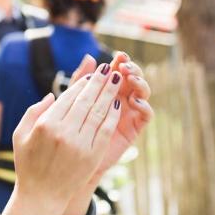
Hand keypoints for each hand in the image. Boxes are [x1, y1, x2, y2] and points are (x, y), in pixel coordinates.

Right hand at [2, 63, 122, 214]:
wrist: (41, 196)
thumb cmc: (28, 165)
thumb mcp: (20, 135)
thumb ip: (33, 112)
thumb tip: (52, 96)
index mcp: (45, 125)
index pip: (68, 97)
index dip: (82, 83)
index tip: (91, 74)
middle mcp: (63, 132)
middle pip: (86, 100)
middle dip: (99, 82)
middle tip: (108, 69)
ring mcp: (80, 144)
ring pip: (98, 112)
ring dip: (109, 93)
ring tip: (117, 80)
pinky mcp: (92, 156)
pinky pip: (105, 129)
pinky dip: (112, 115)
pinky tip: (117, 104)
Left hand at [71, 53, 153, 176]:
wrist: (70, 159)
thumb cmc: (68, 128)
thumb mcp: (72, 101)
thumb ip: (80, 80)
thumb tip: (89, 57)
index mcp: (106, 89)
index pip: (118, 70)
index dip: (120, 62)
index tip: (118, 56)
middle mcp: (121, 98)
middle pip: (133, 78)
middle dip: (131, 69)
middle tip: (124, 66)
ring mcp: (129, 112)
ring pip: (143, 93)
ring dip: (140, 83)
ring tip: (130, 79)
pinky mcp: (133, 128)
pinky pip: (146, 115)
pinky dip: (144, 105)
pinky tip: (135, 101)